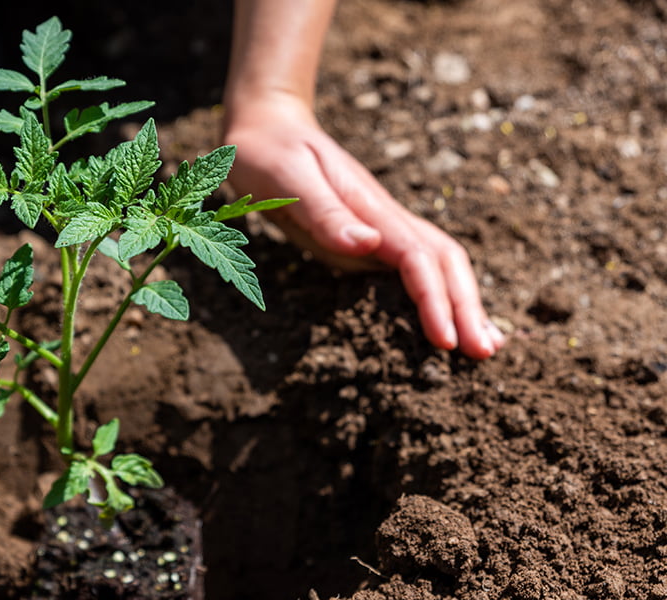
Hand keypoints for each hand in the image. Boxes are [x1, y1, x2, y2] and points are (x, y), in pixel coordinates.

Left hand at [224, 92, 504, 358]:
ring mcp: (379, 226)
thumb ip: (324, 213)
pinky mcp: (370, 233)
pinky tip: (448, 320)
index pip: (417, 259)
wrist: (267, 125)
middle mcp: (383, 218)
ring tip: (485, 345)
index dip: (435, 300)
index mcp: (369, 208)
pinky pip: (413, 268)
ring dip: (462, 303)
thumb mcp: (287, 180)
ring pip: (436, 265)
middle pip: (443, 263)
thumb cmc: (269, 154)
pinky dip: (438, 294)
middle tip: (485, 354)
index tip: (446, 341)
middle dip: (466, 307)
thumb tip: (368, 245)